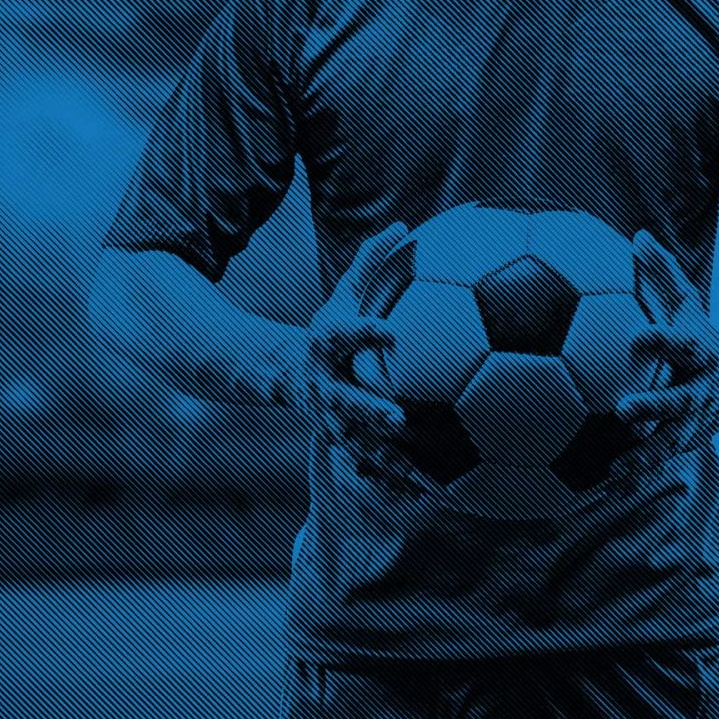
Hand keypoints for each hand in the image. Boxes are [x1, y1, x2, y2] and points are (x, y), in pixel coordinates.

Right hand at [289, 223, 416, 486]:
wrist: (288, 373)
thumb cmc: (330, 329)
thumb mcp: (344, 294)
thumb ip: (372, 262)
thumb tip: (405, 223)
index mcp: (328, 344)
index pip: (344, 336)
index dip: (364, 334)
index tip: (389, 333)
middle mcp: (326, 385)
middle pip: (346, 400)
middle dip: (369, 411)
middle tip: (398, 418)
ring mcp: (332, 418)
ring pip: (357, 443)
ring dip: (384, 459)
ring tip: (416, 476)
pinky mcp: (344, 442)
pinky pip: (371, 464)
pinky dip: (396, 480)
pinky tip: (430, 495)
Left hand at [612, 231, 718, 474]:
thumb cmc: (702, 338)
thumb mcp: (689, 305)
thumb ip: (664, 273)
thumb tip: (638, 234)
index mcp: (700, 354)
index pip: (682, 344)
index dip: (662, 340)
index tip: (640, 337)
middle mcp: (701, 391)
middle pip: (680, 400)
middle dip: (655, 407)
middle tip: (624, 410)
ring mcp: (696, 422)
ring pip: (671, 441)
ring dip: (644, 455)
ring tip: (617, 467)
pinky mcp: (685, 443)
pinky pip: (658, 461)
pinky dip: (635, 473)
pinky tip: (605, 485)